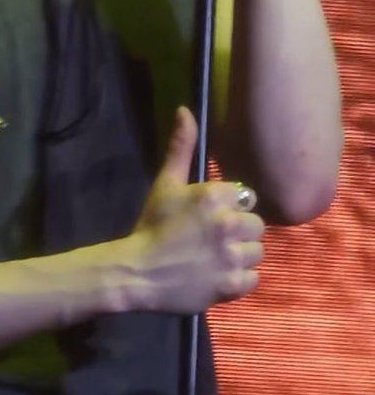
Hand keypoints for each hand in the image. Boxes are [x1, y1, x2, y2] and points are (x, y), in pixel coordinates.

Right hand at [121, 107, 264, 314]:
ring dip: (241, 255)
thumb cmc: (152, 226)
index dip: (231, 207)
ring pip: (258, 252)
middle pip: (256, 225)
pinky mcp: (231, 285)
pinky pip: (254, 278)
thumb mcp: (165, 183)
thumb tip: (185, 109)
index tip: (211, 217)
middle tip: (214, 239)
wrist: (137, 272)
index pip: (246, 197)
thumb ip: (181, 147)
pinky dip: (240, 279)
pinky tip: (220, 275)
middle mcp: (228, 224)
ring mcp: (231, 256)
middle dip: (239, 231)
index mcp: (214, 196)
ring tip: (217, 258)